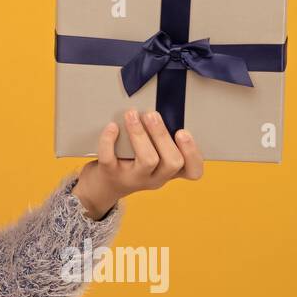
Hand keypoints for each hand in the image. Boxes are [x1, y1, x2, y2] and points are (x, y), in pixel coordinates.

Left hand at [73, 109, 203, 217]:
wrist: (103, 187)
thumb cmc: (132, 163)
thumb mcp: (151, 157)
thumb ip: (159, 140)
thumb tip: (157, 109)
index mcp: (169, 172)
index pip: (193, 171)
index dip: (193, 153)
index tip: (183, 132)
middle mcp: (155, 178)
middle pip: (172, 162)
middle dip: (163, 136)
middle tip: (152, 115)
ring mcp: (133, 178)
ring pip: (147, 160)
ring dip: (140, 134)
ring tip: (132, 115)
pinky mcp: (110, 174)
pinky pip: (110, 158)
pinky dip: (109, 140)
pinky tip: (112, 127)